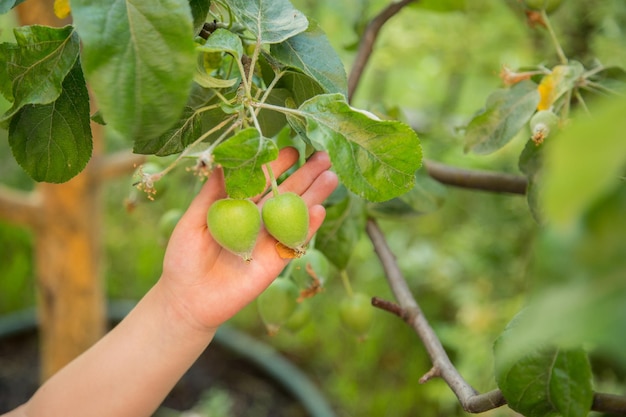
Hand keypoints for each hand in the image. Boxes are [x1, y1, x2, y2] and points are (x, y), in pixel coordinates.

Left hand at [159, 148, 337, 331]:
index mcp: (239, 206)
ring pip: (296, 213)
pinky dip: (308, 227)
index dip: (277, 164)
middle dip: (306, 174)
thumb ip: (212, 194)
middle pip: (286, 192)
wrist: (188, 299)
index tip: (292, 147)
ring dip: (315, 195)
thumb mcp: (193, 221)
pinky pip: (295, 241)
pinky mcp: (275, 261)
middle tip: (324, 155)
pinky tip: (321, 209)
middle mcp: (258, 219)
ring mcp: (269, 239)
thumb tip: (224, 161)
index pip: (262, 180)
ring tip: (332, 176)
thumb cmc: (183, 258)